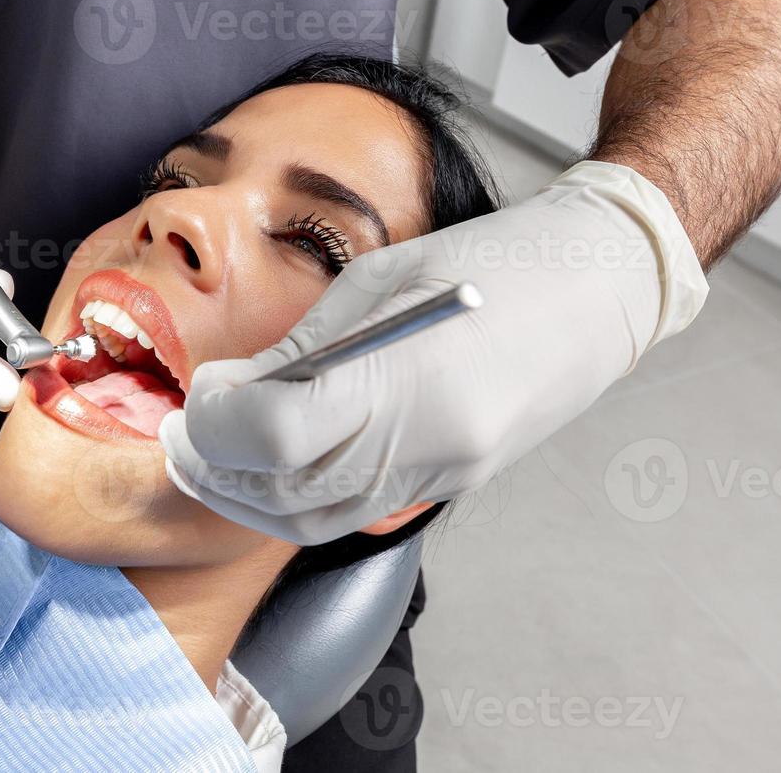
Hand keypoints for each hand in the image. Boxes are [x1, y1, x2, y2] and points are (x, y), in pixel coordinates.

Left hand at [160, 161, 707, 543]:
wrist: (599, 286)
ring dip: (246, 498)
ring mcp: (444, 472)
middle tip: (181, 431)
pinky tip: (270, 465)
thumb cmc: (493, 260)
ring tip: (211, 455)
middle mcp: (427, 444)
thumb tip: (230, 388)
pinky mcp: (452, 483)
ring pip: (314, 521)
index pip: (276, 433)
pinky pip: (354, 514)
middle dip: (214, 467)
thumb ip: (301, 346)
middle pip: (285, 490)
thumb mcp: (379, 280)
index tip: (195, 393)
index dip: (216, 422)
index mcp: (407, 378)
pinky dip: (295, 500)